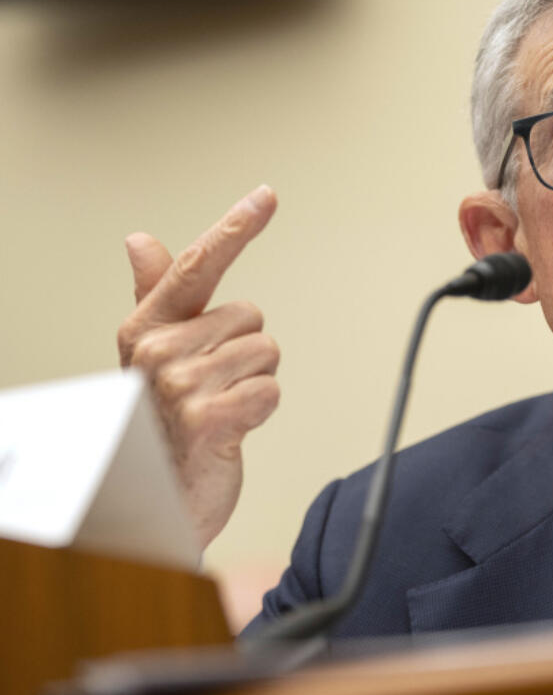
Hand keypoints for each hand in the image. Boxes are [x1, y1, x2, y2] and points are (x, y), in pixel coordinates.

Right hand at [116, 186, 279, 549]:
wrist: (155, 500)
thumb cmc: (160, 423)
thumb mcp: (155, 355)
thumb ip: (155, 295)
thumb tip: (140, 240)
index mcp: (146, 328)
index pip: (197, 265)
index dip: (235, 227)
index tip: (266, 195)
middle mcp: (158, 351)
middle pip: (252, 317)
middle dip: (246, 352)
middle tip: (215, 388)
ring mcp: (180, 385)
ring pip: (266, 353)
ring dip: (255, 382)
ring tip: (220, 408)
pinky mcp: (208, 419)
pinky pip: (270, 390)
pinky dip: (261, 410)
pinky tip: (231, 429)